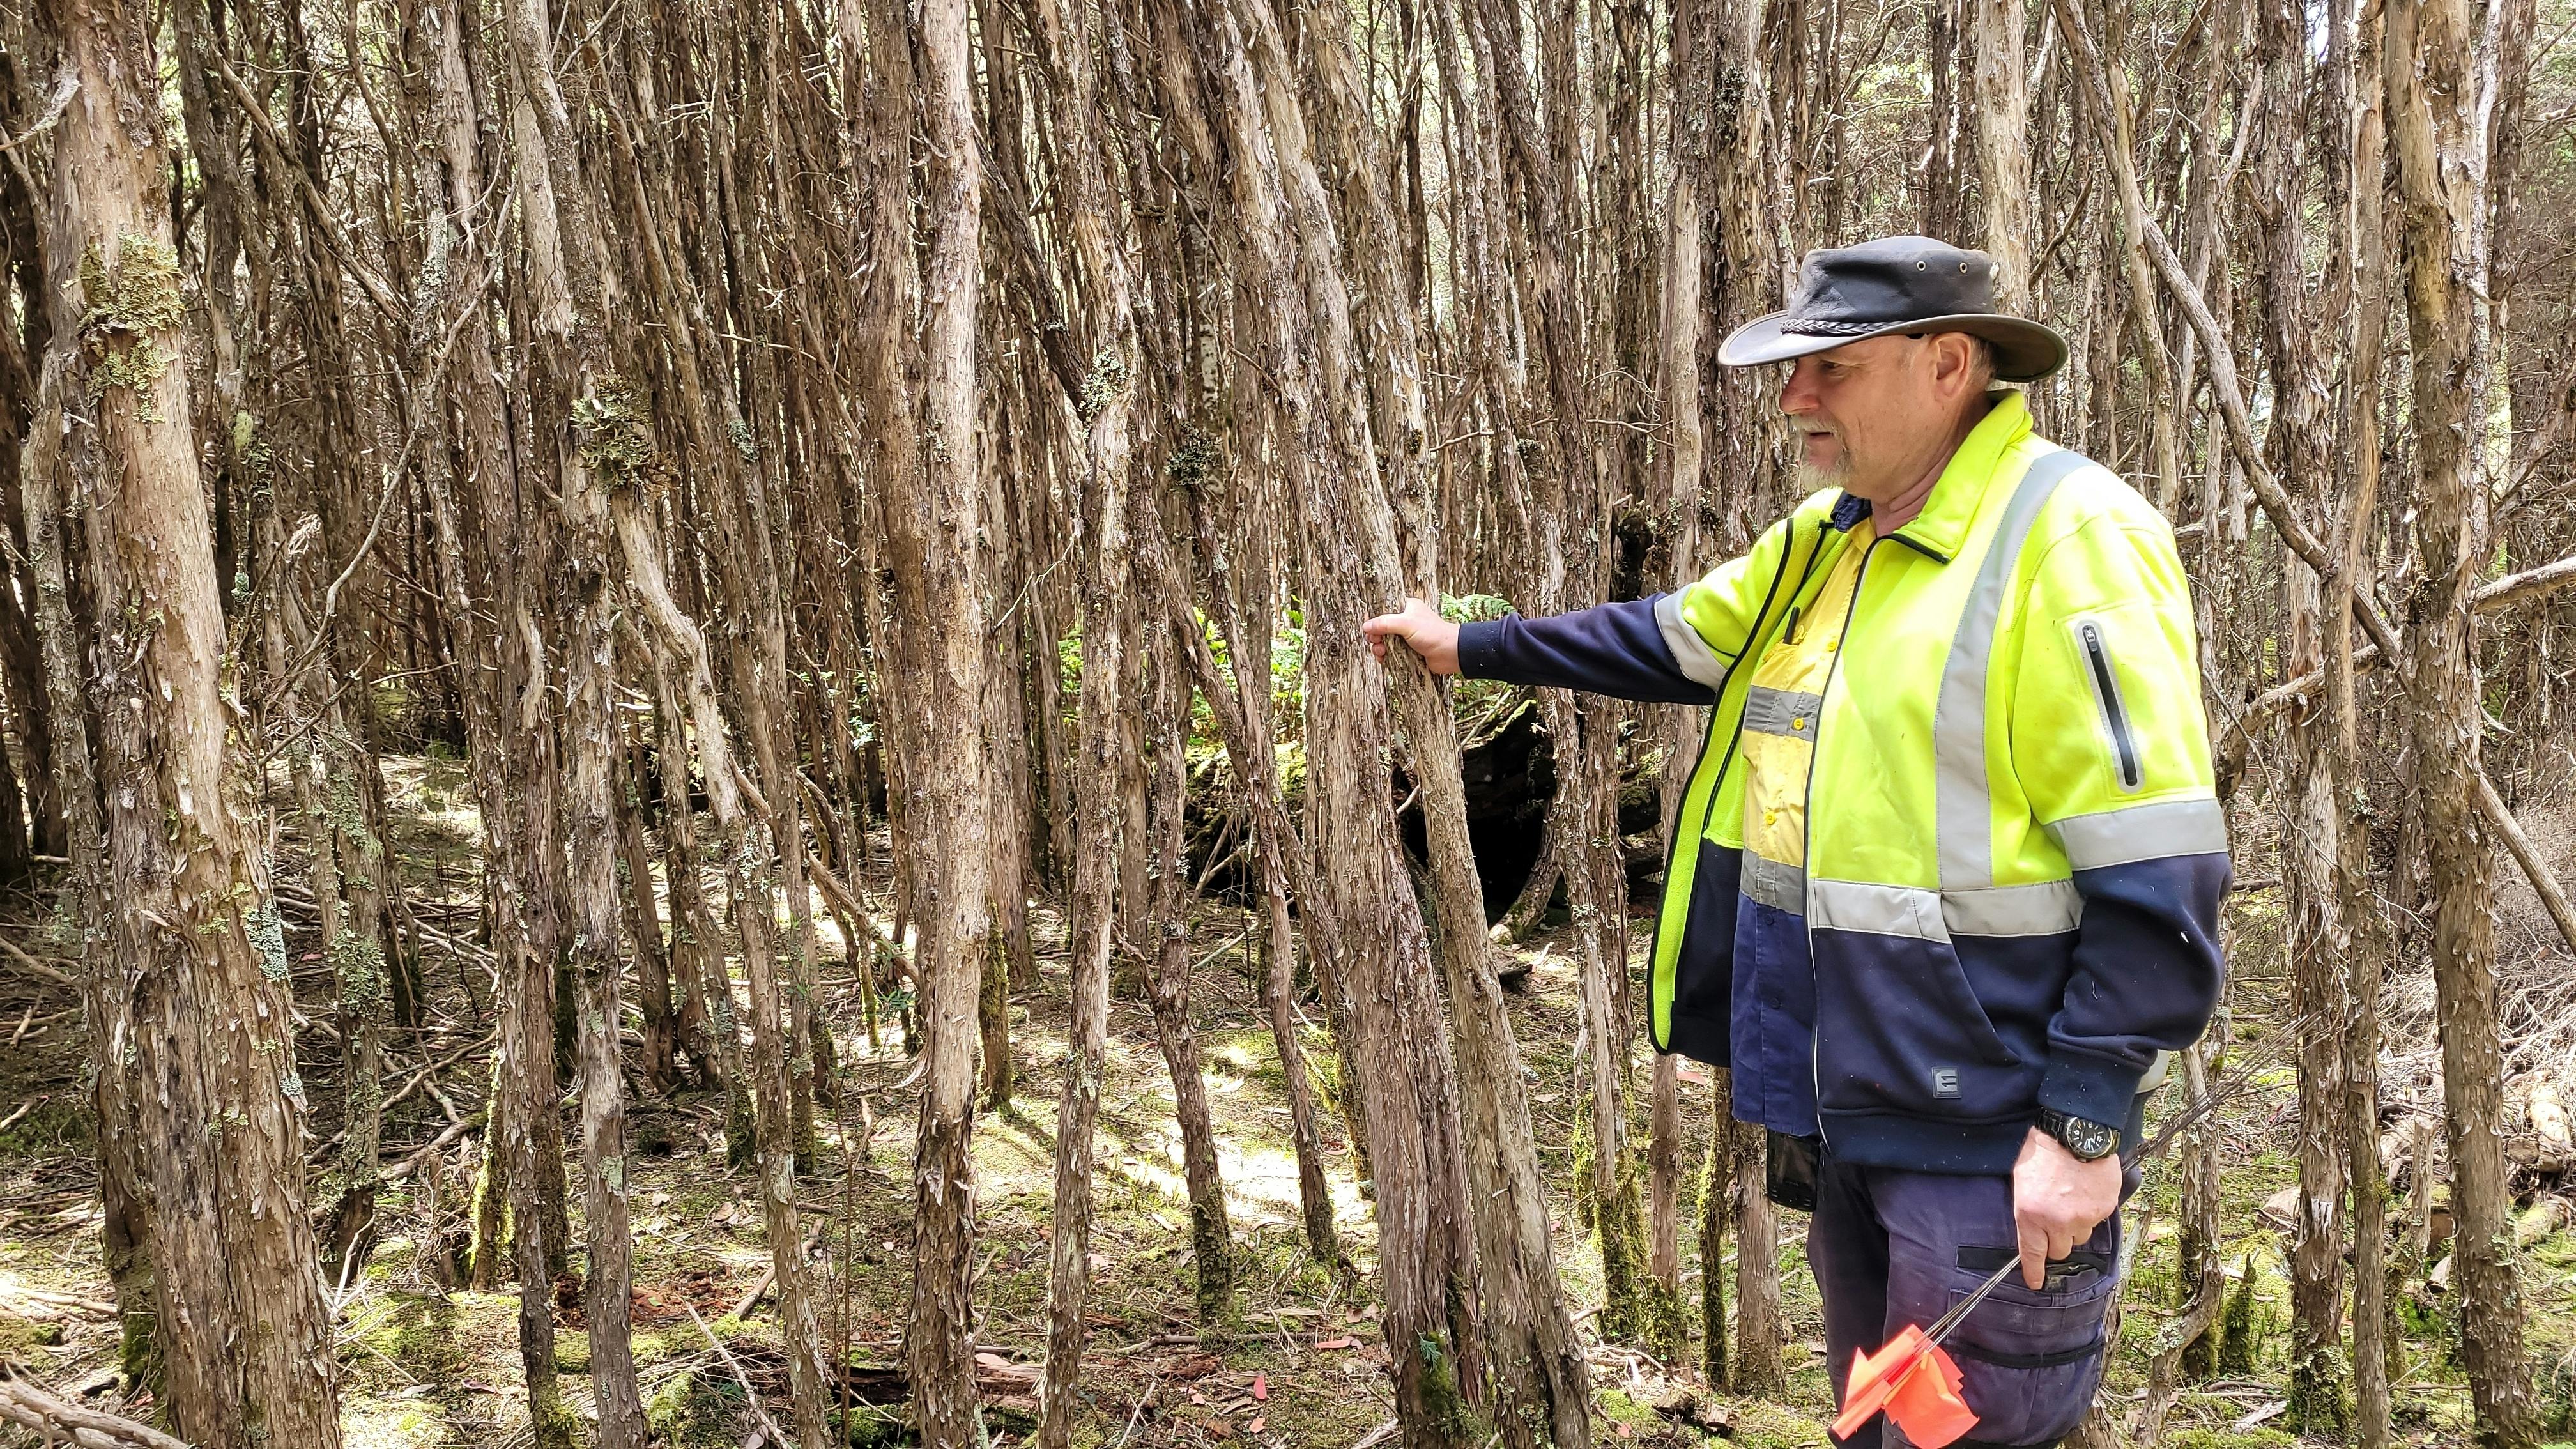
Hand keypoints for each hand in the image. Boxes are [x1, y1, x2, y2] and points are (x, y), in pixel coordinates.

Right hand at [1361, 598, 1462, 675]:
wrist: (1451, 654)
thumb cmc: (1433, 634)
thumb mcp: (1406, 624)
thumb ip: (1384, 623)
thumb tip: (1365, 627)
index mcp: (1406, 607)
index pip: (1383, 609)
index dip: (1373, 618)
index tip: (1369, 627)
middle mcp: (1405, 621)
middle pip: (1381, 627)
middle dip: (1375, 635)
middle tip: (1375, 641)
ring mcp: (1406, 637)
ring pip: (1384, 641)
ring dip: (1378, 647)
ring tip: (1380, 652)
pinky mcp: (1407, 650)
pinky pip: (1391, 652)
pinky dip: (1385, 656)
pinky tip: (1383, 659)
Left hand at [2011, 1126, 2121, 1288]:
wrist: (2074, 1132)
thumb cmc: (2042, 1152)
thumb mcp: (2021, 1181)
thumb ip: (2027, 1211)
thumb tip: (2033, 1231)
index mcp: (2030, 1215)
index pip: (2032, 1254)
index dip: (2034, 1272)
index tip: (2035, 1283)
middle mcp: (2057, 1222)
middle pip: (2059, 1251)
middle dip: (2056, 1240)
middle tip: (2055, 1220)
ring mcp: (2083, 1217)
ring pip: (2079, 1237)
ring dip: (2075, 1226)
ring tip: (2072, 1200)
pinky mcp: (2103, 1209)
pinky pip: (2096, 1220)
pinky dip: (2091, 1212)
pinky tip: (2085, 1192)